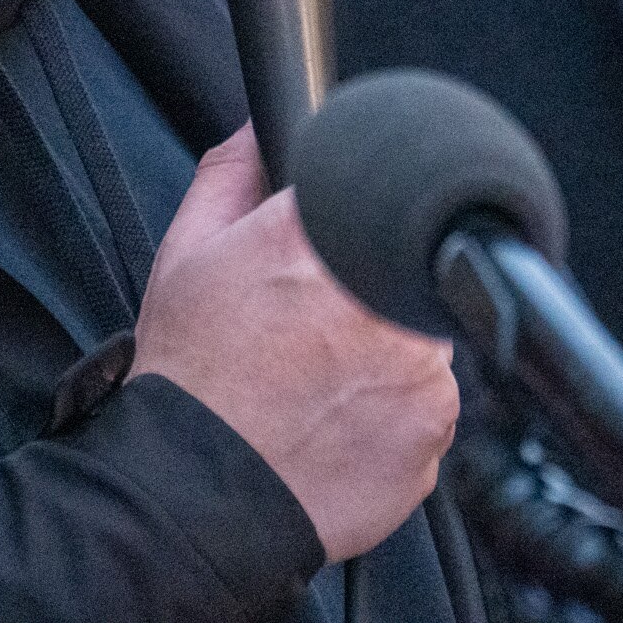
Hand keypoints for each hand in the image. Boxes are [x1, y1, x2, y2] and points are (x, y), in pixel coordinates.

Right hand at [131, 125, 458, 561]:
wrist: (196, 495)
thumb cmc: (189, 379)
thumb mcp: (186, 256)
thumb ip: (230, 175)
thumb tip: (260, 128)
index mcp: (318, 238)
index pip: (361, 202)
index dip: (340, 235)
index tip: (323, 264)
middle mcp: (380, 294)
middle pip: (396, 269)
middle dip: (362, 293)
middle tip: (311, 335)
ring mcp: (419, 364)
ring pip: (418, 338)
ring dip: (383, 355)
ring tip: (321, 387)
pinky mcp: (437, 425)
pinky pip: (427, 405)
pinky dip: (392, 414)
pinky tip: (339, 425)